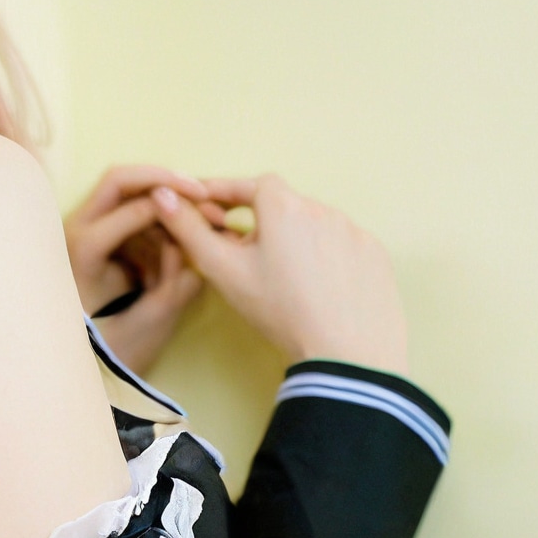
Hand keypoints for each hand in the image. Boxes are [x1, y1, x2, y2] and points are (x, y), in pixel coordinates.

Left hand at [63, 164, 216, 371]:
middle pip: (119, 179)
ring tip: (196, 215)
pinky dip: (154, 219)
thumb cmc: (106, 346)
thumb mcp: (147, 320)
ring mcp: (79, 228)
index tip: (203, 201)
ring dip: (162, 202)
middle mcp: (75, 230)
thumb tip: (196, 248)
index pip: (129, 205)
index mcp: (84, 250)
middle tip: (200, 189)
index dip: (169, 197)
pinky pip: (126, 211)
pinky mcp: (90, 233)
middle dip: (163, 179)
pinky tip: (176, 235)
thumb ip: (175, 286)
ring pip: (124, 192)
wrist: (69, 356)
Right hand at [151, 174, 406, 372]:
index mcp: (283, 206)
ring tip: (286, 280)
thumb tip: (163, 198)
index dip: (228, 193)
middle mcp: (322, 208)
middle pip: (283, 207)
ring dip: (296, 242)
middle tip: (245, 256)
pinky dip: (327, 259)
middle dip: (262, 224)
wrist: (346, 353)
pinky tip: (319, 289)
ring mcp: (353, 230)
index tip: (211, 206)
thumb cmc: (282, 312)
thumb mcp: (226, 273)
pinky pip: (343, 247)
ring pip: (313, 228)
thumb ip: (191, 231)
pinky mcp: (374, 254)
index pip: (250, 185)